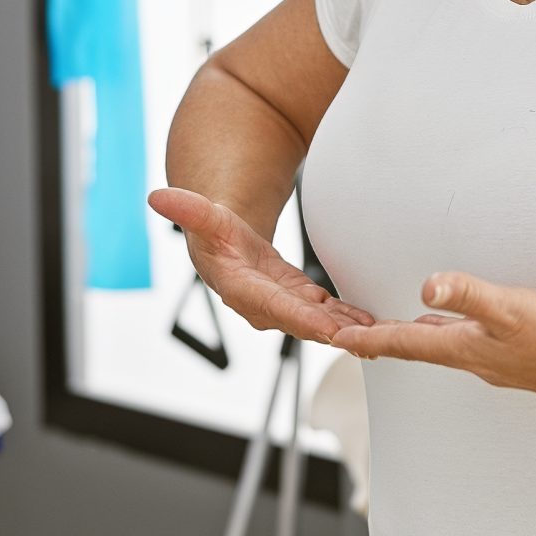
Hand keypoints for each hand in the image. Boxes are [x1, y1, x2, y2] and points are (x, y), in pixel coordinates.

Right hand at [146, 187, 376, 344]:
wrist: (223, 244)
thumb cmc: (214, 231)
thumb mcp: (204, 216)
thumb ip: (187, 209)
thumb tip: (156, 196)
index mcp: (238, 288)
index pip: (271, 306)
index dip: (299, 318)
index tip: (325, 327)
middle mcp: (262, 305)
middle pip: (300, 322)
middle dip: (331, 333)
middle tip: (364, 339)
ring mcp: (283, 307)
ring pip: (317, 323)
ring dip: (346, 331)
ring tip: (379, 335)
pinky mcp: (299, 303)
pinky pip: (326, 315)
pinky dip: (348, 319)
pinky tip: (372, 323)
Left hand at [325, 271, 535, 413]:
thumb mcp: (513, 308)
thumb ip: (470, 294)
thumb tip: (426, 287)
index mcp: (466, 349)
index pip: (404, 344)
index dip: (367, 340)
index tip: (334, 340)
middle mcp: (476, 361)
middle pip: (418, 348)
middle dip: (384, 339)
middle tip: (353, 334)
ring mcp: (499, 363)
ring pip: (446, 347)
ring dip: (417, 337)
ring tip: (396, 327)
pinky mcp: (522, 360)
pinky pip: (474, 346)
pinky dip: (452, 334)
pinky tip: (462, 326)